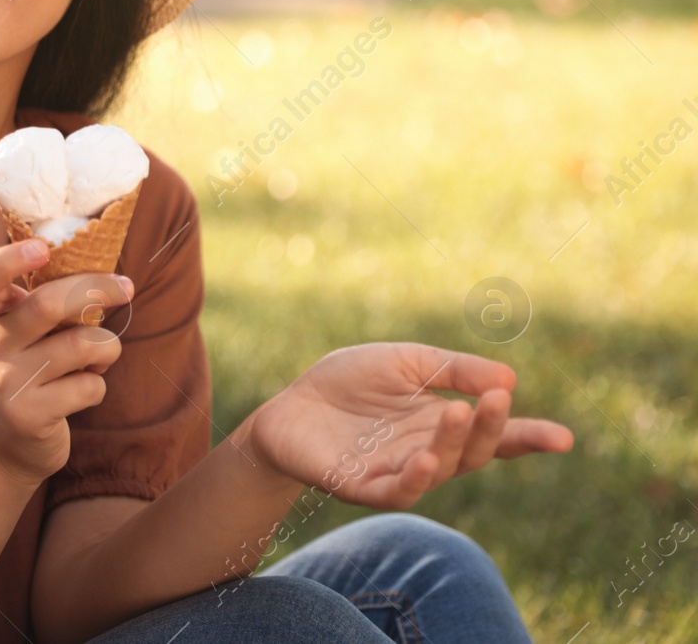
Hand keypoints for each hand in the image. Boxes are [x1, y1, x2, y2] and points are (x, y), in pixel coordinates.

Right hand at [0, 240, 132, 488]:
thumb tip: (108, 273)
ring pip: (82, 344)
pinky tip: (84, 390)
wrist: (6, 449)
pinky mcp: (29, 413)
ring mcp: (9, 380)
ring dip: (108, 348)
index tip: (42, 248)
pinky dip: (98, 386)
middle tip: (126, 288)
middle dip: (98, 289)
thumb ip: (50, 305)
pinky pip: (88, 387)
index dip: (8, 259)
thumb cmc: (32, 376)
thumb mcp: (28, 336)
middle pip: (48, 303)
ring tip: (101, 357)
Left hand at [243, 343, 573, 508]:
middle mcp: (429, 453)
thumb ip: (453, 369)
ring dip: (452, 445)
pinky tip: (424, 459)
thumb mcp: (406, 361)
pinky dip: (413, 478)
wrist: (288, 407)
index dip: (528, 437)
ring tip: (458, 413)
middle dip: (489, 428)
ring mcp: (398, 473)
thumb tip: (510, 379)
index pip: (494, 435)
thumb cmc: (348, 383)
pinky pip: (396, 491)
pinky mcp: (363, 486)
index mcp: (443, 424)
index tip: (565, 438)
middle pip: (472, 451)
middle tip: (494, 399)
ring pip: (438, 469)